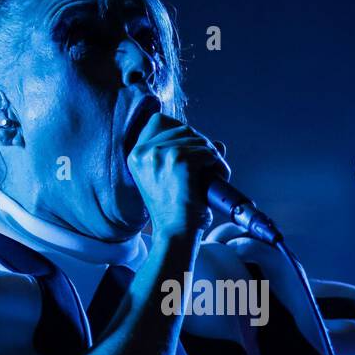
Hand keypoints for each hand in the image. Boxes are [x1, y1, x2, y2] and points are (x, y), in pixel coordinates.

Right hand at [126, 113, 229, 239]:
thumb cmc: (173, 212)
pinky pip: (208, 152)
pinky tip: (218, 178)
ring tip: (215, 174)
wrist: (175, 233)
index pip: (159, 121)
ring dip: (213, 155)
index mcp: (136, 155)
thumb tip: (218, 144)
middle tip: (209, 165)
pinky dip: (218, 164)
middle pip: (184, 128)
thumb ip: (186, 155)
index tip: (192, 148)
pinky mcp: (179, 160)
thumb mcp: (168, 180)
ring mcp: (161, 154)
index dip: (180, 130)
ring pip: (198, 140)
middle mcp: (145, 152)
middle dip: (201, 144)